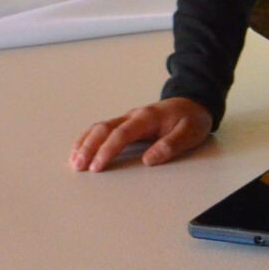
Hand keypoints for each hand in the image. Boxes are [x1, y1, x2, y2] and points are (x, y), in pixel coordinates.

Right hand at [72, 97, 211, 171]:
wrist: (194, 102)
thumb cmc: (192, 119)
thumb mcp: (190, 133)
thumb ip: (171, 145)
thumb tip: (148, 160)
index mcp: (147, 118)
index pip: (122, 134)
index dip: (108, 150)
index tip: (97, 167)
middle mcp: (133, 116)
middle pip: (104, 129)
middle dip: (89, 148)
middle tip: (79, 167)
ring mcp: (127, 118)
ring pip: (99, 127)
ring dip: (84, 144)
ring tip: (74, 162)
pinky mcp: (125, 123)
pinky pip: (102, 130)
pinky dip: (88, 139)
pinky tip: (80, 151)